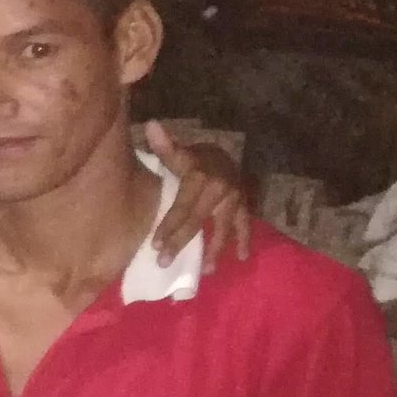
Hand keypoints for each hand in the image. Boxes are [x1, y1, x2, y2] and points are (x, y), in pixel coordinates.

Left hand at [143, 121, 253, 269]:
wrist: (222, 155)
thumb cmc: (193, 159)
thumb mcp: (179, 152)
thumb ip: (164, 145)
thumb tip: (150, 125)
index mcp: (200, 177)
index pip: (182, 206)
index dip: (169, 226)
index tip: (156, 246)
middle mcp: (220, 189)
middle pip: (198, 221)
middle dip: (181, 243)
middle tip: (164, 263)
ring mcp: (235, 199)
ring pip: (223, 228)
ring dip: (214, 250)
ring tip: (205, 271)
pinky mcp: (245, 206)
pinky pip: (245, 226)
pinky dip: (244, 241)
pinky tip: (242, 258)